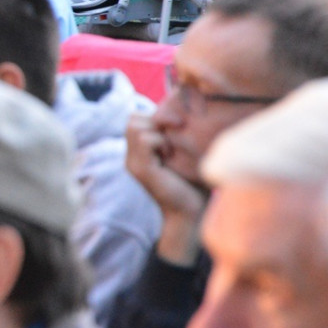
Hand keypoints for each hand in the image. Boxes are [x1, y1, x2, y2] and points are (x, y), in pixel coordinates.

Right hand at [124, 112, 206, 265]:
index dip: (155, 116)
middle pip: (132, 120)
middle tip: (174, 134)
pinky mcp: (141, 169)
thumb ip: (179, 136)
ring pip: (135, 127)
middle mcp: (132, 156)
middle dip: (155, 120)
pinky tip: (171, 154)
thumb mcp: (185, 154)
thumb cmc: (195, 184)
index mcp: (140, 153)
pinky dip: (160, 141)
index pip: (135, 119)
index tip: (177, 126)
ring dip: (157, 131)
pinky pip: (144, 140)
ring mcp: (133, 163)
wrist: (191, 213)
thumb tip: (187, 114)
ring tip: (171, 148)